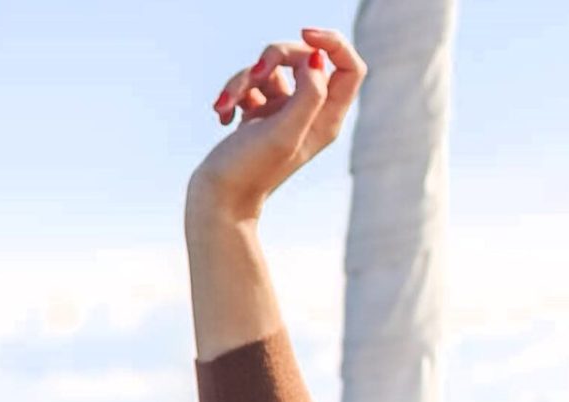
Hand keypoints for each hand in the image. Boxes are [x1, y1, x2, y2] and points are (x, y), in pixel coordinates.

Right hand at [189, 29, 365, 223]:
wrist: (220, 199)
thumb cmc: (251, 169)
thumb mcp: (284, 133)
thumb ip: (308, 95)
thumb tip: (317, 59)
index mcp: (327, 119)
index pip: (348, 67)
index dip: (331, 43)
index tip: (304, 35)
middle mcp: (310, 114)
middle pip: (304, 56)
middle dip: (274, 55)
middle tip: (257, 73)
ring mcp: (285, 112)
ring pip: (270, 67)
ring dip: (243, 78)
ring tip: (226, 106)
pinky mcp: (261, 112)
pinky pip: (250, 83)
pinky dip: (233, 92)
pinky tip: (223, 116)